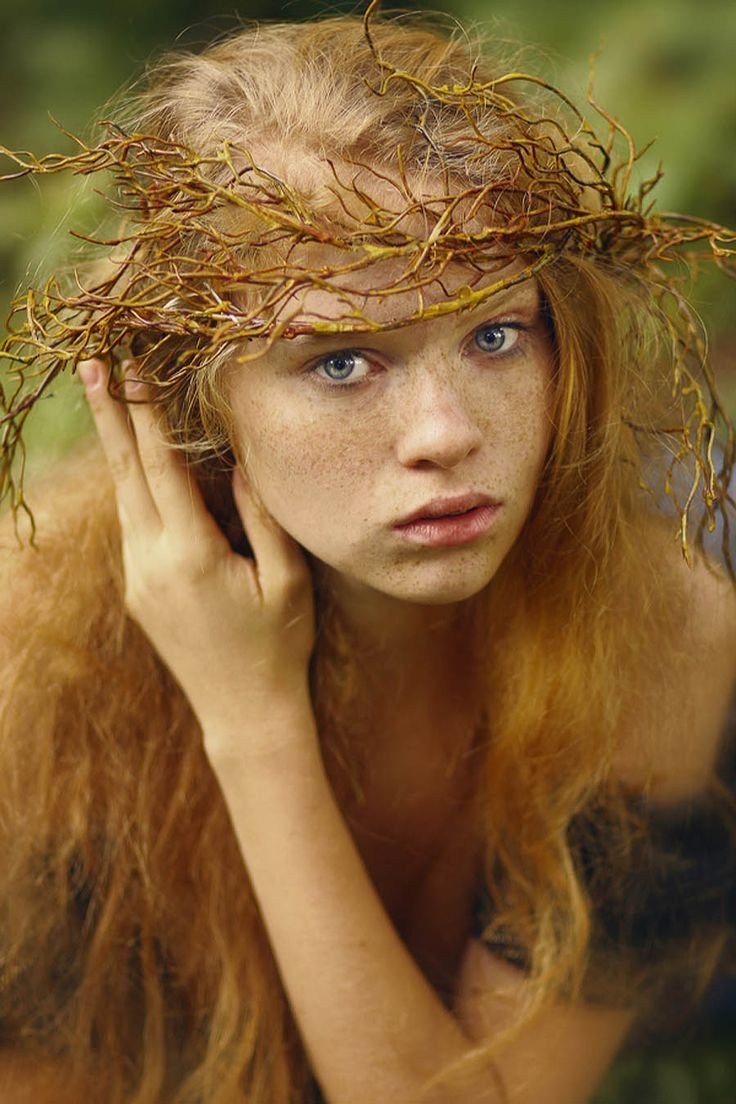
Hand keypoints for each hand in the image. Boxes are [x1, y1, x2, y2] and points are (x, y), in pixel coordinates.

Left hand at [79, 359, 315, 755]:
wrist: (245, 714)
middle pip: (124, 473)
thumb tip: (240, 462)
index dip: (147, 415)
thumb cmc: (279, 646)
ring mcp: (138, 579)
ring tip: (106, 401)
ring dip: (115, 448)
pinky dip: (129, 485)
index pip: (161, 467)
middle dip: (109, 415)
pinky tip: (134, 466)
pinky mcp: (138, 592)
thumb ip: (264, 517)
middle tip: (91, 364)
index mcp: (191, 554)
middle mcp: (152, 562)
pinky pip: (131, 526)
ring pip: (122, 498)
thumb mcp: (288, 581)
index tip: (134, 370)